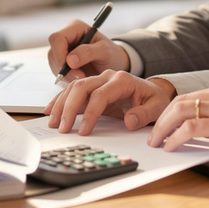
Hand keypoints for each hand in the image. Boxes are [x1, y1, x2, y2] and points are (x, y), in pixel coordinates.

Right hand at [44, 70, 175, 134]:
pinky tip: (51, 111)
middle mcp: (108, 76)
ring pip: (74, 87)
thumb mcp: (156, 107)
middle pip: (82, 87)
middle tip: (63, 128)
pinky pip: (72, 91)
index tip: (84, 131)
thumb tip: (129, 120)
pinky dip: (61, 100)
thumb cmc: (154, 100)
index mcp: (122, 80)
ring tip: (54, 123)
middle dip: (69, 108)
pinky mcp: (92, 87)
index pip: (100, 95)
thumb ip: (144, 114)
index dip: (90, 113)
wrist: (153, 92)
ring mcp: (98, 79)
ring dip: (61, 104)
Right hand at [46, 19, 130, 80]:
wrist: (114, 64)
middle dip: (64, 68)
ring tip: (84, 77)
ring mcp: (62, 50)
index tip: (70, 67)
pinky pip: (57, 72)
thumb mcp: (105, 51)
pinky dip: (66, 78)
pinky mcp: (62, 63)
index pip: (57, 38)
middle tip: (80, 77)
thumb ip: (88, 52)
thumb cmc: (111, 53)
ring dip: (66, 75)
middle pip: (53, 53)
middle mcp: (66, 37)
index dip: (59, 54)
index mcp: (74, 28)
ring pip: (53, 64)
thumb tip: (70, 60)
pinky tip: (80, 78)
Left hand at [148, 83, 208, 161]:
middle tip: (153, 135)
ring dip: (163, 128)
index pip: (189, 96)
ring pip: (181, 112)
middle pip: (180, 102)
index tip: (161, 125)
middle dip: (161, 119)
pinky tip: (171, 146)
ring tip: (157, 142)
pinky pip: (190, 128)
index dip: (170, 111)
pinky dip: (176, 138)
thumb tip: (194, 131)